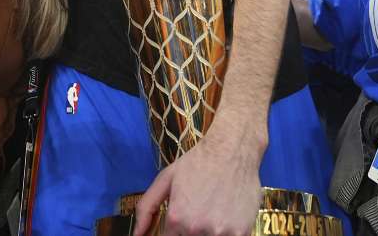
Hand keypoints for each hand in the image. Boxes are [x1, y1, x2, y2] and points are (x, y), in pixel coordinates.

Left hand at [133, 128, 262, 235]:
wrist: (232, 150)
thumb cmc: (198, 163)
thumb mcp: (166, 179)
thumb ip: (146, 208)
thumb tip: (136, 234)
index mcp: (176, 218)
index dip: (172, 234)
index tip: (178, 226)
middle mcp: (197, 229)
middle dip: (189, 232)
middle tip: (196, 214)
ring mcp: (221, 232)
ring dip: (208, 232)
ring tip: (211, 214)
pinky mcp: (242, 233)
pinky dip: (225, 233)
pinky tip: (225, 218)